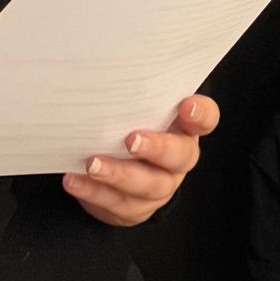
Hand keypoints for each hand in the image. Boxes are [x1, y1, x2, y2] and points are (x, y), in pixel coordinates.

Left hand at [65, 95, 217, 226]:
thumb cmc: (130, 128)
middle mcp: (178, 160)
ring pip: (147, 186)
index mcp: (185, 130)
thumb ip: (133, 97)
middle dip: (156, 148)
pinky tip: (74, 180)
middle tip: (131, 140)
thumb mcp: (136, 111)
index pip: (205, 119)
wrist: (119, 173)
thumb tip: (104, 71)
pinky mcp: (136, 209)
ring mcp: (159, 187)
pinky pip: (117, 204)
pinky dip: (93, 192)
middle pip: (179, 157)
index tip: (186, 105)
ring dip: (118, 174)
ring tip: (92, 164)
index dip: (200, 113)